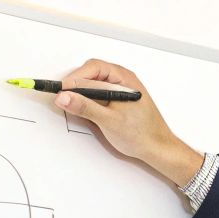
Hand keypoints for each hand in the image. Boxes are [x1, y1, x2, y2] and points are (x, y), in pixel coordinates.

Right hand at [54, 58, 203, 185]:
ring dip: (80, 92)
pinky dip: (87, 99)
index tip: (61, 90)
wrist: (157, 149)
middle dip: (75, 84)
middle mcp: (122, 81)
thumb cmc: (142, 134)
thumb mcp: (109, 121)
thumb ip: (85, 107)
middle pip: (91, 73)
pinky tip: (82, 109)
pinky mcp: (116, 100)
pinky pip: (97, 93)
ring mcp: (119, 90)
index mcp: (124, 79)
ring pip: (92, 84)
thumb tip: (64, 97)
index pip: (93, 68)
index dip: (74, 77)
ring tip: (71, 104)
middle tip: (63, 97)